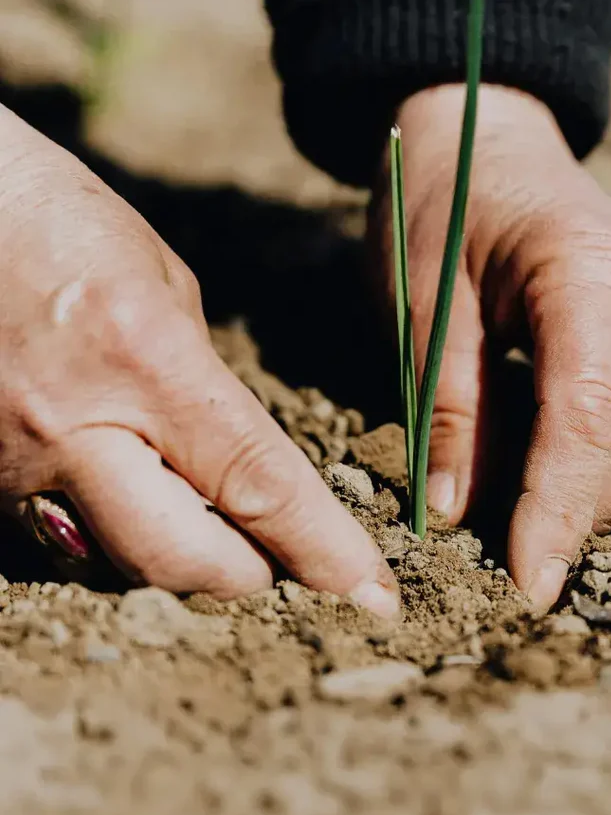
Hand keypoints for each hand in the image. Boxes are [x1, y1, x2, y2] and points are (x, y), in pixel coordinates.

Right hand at [0, 105, 397, 614]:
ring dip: (175, 560)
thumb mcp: (162, 282)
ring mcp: (12, 465)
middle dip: (246, 578)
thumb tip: (232, 460)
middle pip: (179, 560)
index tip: (371, 592)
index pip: (255, 481)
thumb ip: (200, 382)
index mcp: (145, 358)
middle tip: (281, 568)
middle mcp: (74, 426)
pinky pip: (58, 541)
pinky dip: (108, 537)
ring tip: (208, 529)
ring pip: (114, 565)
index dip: (321, 548)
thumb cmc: (60, 222)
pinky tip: (127, 497)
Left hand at [373, 85, 610, 614]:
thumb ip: (449, 407)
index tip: (528, 583)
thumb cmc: (439, 203)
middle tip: (514, 525)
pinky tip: (548, 458)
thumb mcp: (421, 301)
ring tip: (525, 492)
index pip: (597, 414)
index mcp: (590, 268)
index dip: (565, 509)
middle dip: (603, 504)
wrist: (476, 136)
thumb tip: (459, 517)